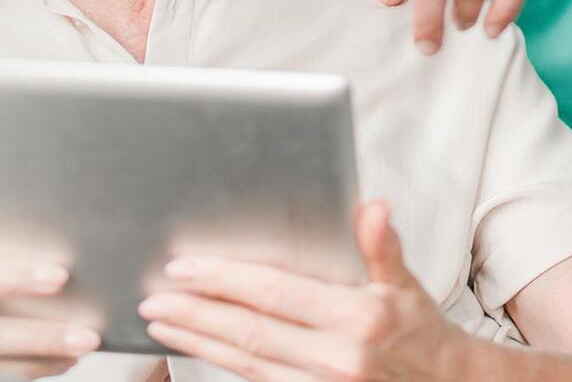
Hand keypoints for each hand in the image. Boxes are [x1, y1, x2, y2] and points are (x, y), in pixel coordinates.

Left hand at [139, 201, 474, 380]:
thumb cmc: (418, 326)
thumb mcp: (406, 282)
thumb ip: (383, 246)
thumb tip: (373, 207)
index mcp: (359, 318)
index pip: (276, 294)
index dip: (226, 280)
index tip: (184, 267)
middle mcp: (338, 357)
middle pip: (250, 332)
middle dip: (195, 314)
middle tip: (153, 298)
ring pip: (246, 362)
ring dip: (197, 341)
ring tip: (160, 322)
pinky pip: (256, 379)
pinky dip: (220, 361)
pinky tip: (196, 345)